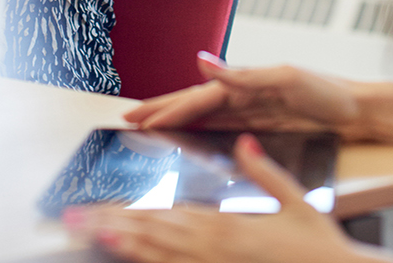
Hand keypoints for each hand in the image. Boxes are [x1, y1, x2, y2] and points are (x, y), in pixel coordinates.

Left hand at [67, 134, 363, 262]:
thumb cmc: (320, 246)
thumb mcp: (298, 200)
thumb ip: (265, 171)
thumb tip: (244, 142)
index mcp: (228, 228)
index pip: (167, 215)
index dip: (129, 210)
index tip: (99, 204)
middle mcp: (215, 251)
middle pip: (152, 237)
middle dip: (110, 227)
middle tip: (72, 220)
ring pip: (158, 259)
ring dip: (121, 248)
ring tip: (89, 237)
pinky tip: (129, 259)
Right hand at [124, 54, 363, 136]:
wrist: (359, 111)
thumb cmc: (329, 91)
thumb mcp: (286, 77)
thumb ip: (243, 74)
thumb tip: (203, 61)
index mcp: (246, 81)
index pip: (198, 97)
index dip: (168, 108)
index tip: (141, 118)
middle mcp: (244, 94)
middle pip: (193, 103)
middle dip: (161, 109)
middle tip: (128, 118)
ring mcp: (252, 111)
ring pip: (204, 118)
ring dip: (175, 121)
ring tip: (147, 127)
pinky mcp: (263, 127)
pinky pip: (222, 130)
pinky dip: (200, 133)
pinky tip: (187, 139)